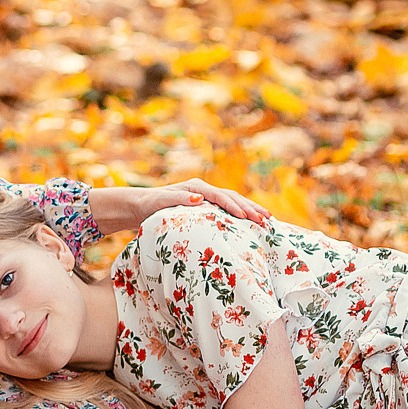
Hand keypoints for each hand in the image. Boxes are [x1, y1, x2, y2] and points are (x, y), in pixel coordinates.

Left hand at [141, 179, 269, 225]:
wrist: (140, 206)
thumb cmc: (149, 205)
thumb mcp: (160, 203)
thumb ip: (178, 200)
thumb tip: (200, 199)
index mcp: (195, 187)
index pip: (220, 196)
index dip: (234, 206)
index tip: (246, 217)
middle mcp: (203, 190)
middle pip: (232, 197)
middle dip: (250, 207)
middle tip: (266, 219)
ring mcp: (205, 196)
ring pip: (233, 201)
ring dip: (250, 209)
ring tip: (267, 218)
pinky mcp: (205, 205)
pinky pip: (228, 208)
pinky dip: (242, 212)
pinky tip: (252, 220)